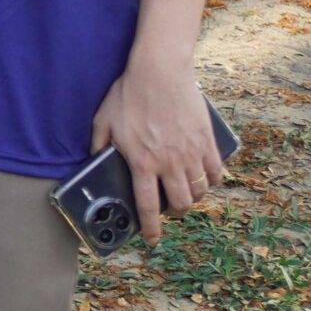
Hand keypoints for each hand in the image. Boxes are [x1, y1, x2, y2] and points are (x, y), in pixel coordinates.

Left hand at [92, 59, 225, 241]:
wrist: (159, 71)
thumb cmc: (129, 93)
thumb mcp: (103, 119)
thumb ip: (99, 143)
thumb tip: (94, 159)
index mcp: (142, 161)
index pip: (147, 205)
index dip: (151, 228)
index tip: (153, 239)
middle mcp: (169, 163)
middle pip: (180, 203)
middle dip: (175, 212)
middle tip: (170, 208)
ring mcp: (191, 153)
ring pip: (199, 191)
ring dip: (192, 197)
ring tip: (185, 191)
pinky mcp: (207, 141)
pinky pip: (216, 172)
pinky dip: (212, 180)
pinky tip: (205, 177)